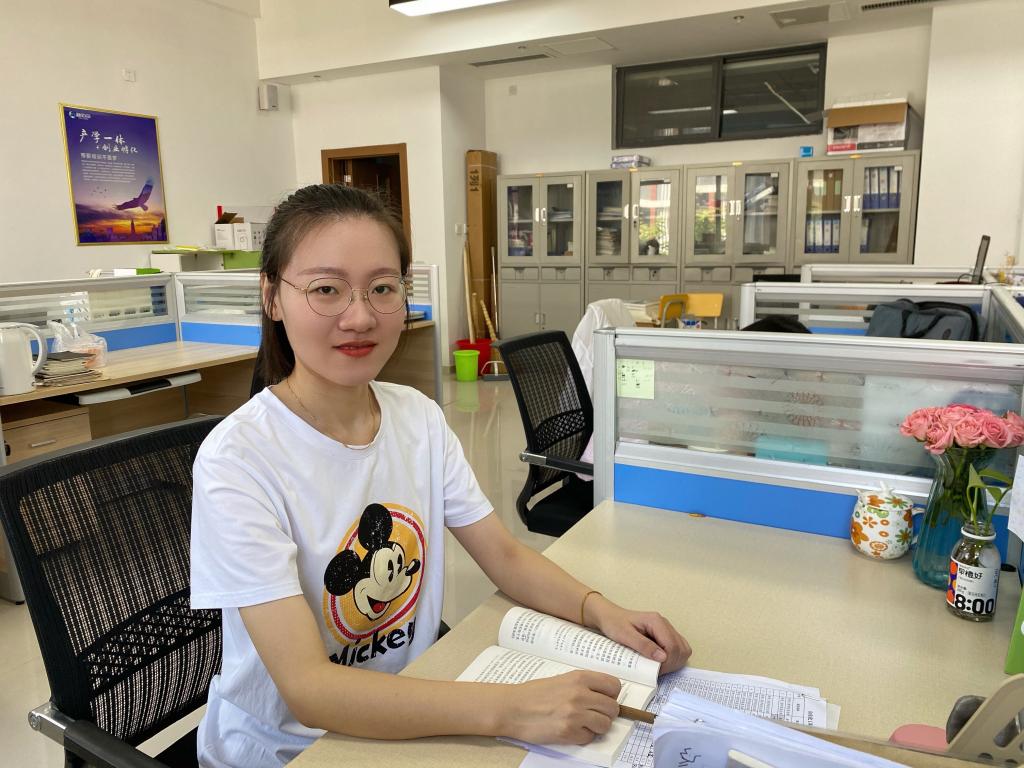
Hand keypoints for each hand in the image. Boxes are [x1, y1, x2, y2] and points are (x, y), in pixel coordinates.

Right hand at [500, 670, 620, 744]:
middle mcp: (580, 694)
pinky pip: (589, 738)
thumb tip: (605, 696)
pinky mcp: (568, 732)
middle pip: (613, 708)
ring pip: (605, 725)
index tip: (603, 699)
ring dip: (597, 727)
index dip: (611, 695)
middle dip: (606, 714)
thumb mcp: (562, 679)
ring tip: (582, 723)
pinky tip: (570, 730)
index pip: (614, 686)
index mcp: (579, 678)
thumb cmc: (534, 693)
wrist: (513, 708)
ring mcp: (575, 714)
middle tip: (593, 714)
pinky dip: (583, 736)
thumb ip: (584, 685)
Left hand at [586, 596, 691, 672]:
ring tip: (658, 667)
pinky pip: (678, 648)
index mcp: (656, 621)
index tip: (654, 670)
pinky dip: (674, 658)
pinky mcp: (665, 635)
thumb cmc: (614, 624)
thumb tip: (663, 657)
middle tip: (655, 670)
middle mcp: (664, 624)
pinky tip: (661, 662)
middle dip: (671, 663)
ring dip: (674, 662)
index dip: (666, 662)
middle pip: (680, 649)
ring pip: (683, 649)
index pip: (672, 645)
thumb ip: (643, 645)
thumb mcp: (624, 635)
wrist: (609, 617)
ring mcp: (666, 629)